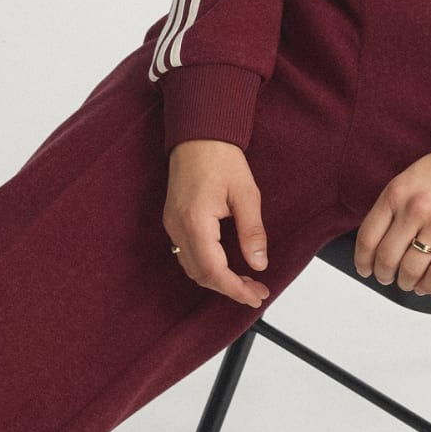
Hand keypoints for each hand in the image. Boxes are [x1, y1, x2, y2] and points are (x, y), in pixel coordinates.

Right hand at [165, 139, 270, 307]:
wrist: (198, 135)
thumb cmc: (220, 157)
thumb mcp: (246, 194)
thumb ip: (252, 232)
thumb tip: (258, 263)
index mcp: (196, 221)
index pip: (214, 270)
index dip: (235, 289)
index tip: (255, 295)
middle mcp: (178, 227)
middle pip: (201, 275)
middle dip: (229, 288)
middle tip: (256, 289)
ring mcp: (172, 225)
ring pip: (192, 268)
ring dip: (218, 279)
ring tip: (245, 280)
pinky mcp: (173, 221)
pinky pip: (187, 254)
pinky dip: (207, 266)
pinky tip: (226, 265)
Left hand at [355, 129, 430, 296]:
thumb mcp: (411, 176)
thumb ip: (395, 202)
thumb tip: (380, 235)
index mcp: (396, 193)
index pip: (368, 236)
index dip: (362, 259)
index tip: (364, 269)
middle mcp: (414, 209)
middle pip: (387, 256)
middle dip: (383, 274)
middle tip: (385, 279)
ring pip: (412, 268)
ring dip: (406, 282)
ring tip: (407, 284)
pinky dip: (429, 284)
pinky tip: (425, 286)